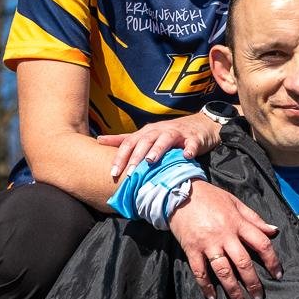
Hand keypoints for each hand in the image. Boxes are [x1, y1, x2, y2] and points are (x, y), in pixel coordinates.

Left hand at [101, 113, 221, 182]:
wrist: (200, 125)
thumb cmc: (168, 133)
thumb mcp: (145, 135)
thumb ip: (124, 140)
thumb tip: (98, 140)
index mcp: (146, 133)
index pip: (129, 143)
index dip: (120, 157)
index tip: (112, 173)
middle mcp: (159, 131)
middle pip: (145, 142)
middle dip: (137, 157)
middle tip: (130, 173)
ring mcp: (177, 134)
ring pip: (165, 140)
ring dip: (158, 150)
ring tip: (151, 161)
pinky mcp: (194, 139)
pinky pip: (191, 144)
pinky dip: (189, 149)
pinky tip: (186, 156)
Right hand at [169, 181, 281, 298]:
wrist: (180, 192)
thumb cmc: (210, 197)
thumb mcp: (235, 202)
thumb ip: (255, 218)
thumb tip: (274, 231)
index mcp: (238, 223)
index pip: (261, 243)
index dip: (272, 261)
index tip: (278, 274)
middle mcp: (225, 235)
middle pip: (243, 262)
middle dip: (253, 282)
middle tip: (259, 297)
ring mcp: (207, 244)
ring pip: (223, 271)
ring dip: (233, 289)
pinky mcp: (191, 249)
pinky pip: (200, 272)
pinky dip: (206, 287)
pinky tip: (212, 298)